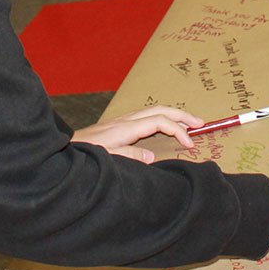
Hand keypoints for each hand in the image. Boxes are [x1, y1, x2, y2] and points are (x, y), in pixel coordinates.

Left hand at [72, 105, 201, 163]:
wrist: (67, 147)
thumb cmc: (86, 154)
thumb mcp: (108, 159)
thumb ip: (129, 156)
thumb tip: (151, 156)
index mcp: (127, 128)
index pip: (160, 122)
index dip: (178, 131)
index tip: (190, 144)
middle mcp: (127, 120)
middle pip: (161, 110)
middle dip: (183, 115)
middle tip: (201, 123)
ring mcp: (124, 120)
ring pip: (155, 111)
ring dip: (174, 115)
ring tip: (190, 123)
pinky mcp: (120, 124)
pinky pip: (148, 116)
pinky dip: (163, 118)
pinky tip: (167, 126)